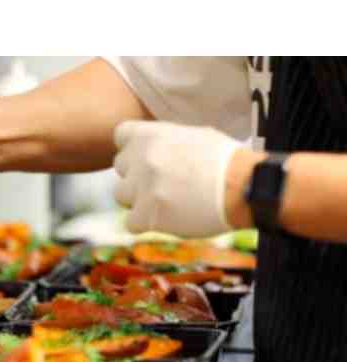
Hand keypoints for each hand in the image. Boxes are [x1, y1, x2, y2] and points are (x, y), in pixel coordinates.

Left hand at [113, 121, 242, 237]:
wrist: (244, 188)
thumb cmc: (227, 161)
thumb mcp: (193, 136)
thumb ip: (165, 142)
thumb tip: (152, 148)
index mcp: (152, 134)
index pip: (120, 136)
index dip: (132, 148)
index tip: (145, 158)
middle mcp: (141, 158)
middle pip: (120, 167)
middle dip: (136, 175)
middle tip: (162, 183)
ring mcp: (142, 187)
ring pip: (121, 196)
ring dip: (138, 200)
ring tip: (165, 202)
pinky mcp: (146, 215)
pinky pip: (131, 222)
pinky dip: (146, 224)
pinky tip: (167, 219)